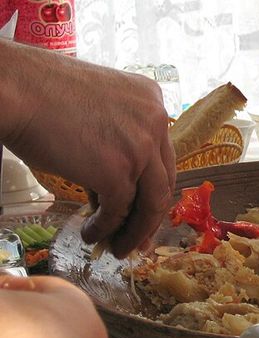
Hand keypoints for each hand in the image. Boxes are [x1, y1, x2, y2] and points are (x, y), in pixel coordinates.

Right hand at [0, 41, 175, 256]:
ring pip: (151, 201)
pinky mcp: (119, 171)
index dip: (152, 187)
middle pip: (164, 180)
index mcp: (152, 101)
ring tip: (118, 248)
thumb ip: (114, 146)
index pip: (161, 155)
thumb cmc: (40, 96)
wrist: (14, 88)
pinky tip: (92, 235)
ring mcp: (142, 147)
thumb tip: (112, 196)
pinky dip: (107, 228)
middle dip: (150, 216)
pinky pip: (120, 210)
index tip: (145, 211)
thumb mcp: (94, 115)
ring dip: (135, 230)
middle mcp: (156, 121)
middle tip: (138, 239)